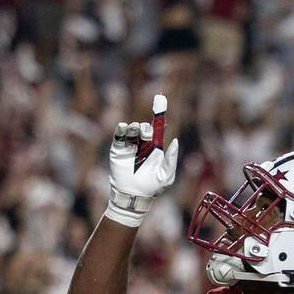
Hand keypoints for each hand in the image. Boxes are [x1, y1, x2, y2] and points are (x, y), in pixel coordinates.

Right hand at [105, 93, 178, 227]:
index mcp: (155, 147)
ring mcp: (130, 146)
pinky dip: (123, 129)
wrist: (133, 195)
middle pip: (144, 127)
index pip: (157, 126)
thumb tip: (175, 141)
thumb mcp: (166, 175)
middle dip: (146, 128)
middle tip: (147, 135)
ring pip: (132, 128)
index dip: (159, 112)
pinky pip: (120, 134)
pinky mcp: (118, 148)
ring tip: (137, 136)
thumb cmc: (152, 187)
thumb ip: (171, 159)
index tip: (160, 98)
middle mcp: (143, 144)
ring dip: (135, 128)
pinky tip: (126, 130)